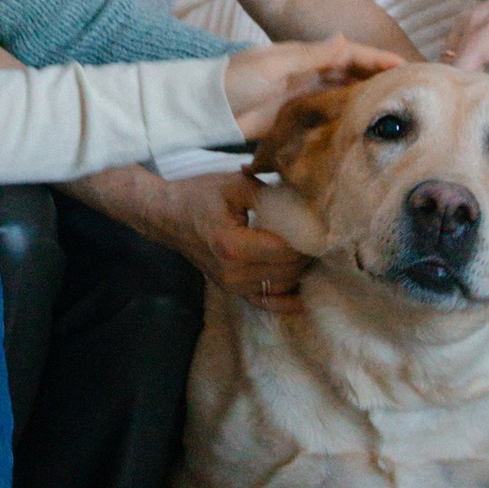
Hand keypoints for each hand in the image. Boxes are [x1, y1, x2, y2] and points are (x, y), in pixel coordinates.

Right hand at [160, 165, 306, 303]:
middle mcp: (232, 272)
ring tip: (310, 248)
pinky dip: (286, 301)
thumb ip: (271, 195)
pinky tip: (303, 296)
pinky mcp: (231, 290)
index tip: (322, 222)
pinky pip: (265, 302)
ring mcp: (231, 285)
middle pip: (287, 270)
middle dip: (308, 252)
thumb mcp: (235, 185)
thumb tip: (306, 202)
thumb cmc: (198, 196)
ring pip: (282, 285)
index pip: (286, 249)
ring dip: (300, 269)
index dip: (308, 237)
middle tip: (320, 233)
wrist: (166, 216)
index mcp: (232, 245)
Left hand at [220, 35, 398, 139]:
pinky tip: (361, 127)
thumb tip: (344, 38)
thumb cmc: (235, 80)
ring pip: (342, 95)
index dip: (376, 59)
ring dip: (365, 99)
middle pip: (350, 74)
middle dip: (378, 78)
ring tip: (394, 109)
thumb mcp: (273, 66)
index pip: (349, 54)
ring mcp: (301, 97)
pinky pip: (326, 117)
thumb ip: (310, 56)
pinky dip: (344, 118)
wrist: (204, 109)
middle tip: (409, 89)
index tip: (404, 65)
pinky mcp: (293, 119)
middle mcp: (307, 74)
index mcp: (303, 56)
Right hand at [449, 0, 488, 109]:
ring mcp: (468, 19)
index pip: (468, 60)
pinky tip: (476, 86)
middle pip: (454, 63)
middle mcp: (479, 19)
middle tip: (479, 117)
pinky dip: (460, 69)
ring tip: (479, 104)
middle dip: (463, 91)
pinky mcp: (465, 23)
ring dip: (460, 81)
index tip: (472, 115)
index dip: (464, 89)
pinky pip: (451, 52)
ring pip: (449, 59)